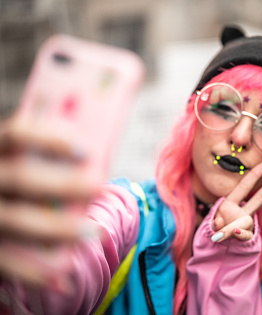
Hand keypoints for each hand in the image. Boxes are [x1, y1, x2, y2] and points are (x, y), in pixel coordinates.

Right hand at [0, 119, 97, 290]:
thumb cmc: (19, 181)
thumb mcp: (22, 159)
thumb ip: (47, 149)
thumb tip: (87, 142)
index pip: (16, 136)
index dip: (50, 139)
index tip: (86, 150)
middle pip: (21, 178)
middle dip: (63, 184)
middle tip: (98, 187)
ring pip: (15, 220)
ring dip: (57, 228)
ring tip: (94, 232)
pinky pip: (5, 260)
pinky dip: (33, 272)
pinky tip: (64, 279)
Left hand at [210, 160, 261, 241]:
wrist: (219, 243)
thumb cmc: (217, 228)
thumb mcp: (214, 223)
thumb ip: (216, 223)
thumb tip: (218, 222)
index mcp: (232, 202)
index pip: (246, 185)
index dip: (256, 173)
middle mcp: (242, 211)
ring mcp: (246, 223)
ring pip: (247, 222)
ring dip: (235, 228)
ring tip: (223, 233)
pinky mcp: (246, 236)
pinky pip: (244, 236)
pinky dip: (238, 234)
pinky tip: (229, 233)